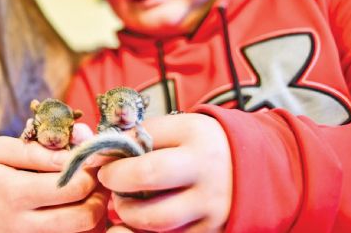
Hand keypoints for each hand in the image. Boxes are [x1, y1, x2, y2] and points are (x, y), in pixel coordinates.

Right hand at [0, 136, 107, 232]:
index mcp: (16, 194)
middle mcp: (25, 226)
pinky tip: (75, 208)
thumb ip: (36, 150)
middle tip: (96, 177)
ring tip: (88, 191)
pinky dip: (80, 226)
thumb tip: (73, 152)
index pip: (72, 186)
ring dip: (93, 211)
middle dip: (99, 194)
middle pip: (84, 217)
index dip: (90, 169)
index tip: (92, 156)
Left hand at [98, 114, 231, 231]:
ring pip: (156, 221)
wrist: (252, 166)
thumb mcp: (177, 128)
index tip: (100, 162)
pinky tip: (135, 222)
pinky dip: (144, 232)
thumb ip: (141, 136)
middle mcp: (207, 174)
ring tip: (124, 202)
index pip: (144, 149)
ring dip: (129, 214)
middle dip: (118, 186)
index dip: (113, 161)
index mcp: (196, 138)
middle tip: (110, 182)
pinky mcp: (211, 232)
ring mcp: (212, 208)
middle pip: (148, 183)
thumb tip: (98, 154)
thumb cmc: (201, 144)